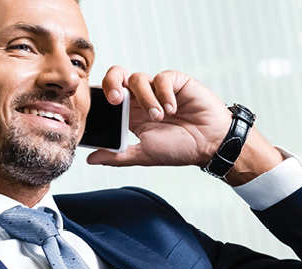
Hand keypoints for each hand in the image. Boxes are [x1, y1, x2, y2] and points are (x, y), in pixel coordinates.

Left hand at [87, 66, 281, 184]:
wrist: (211, 144)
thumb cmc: (182, 148)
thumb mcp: (145, 154)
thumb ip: (118, 156)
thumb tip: (90, 159)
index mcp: (131, 114)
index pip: (107, 96)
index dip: (101, 97)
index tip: (100, 108)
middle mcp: (142, 98)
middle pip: (117, 76)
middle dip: (112, 83)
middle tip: (117, 100)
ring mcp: (159, 88)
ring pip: (138, 78)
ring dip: (146, 99)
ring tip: (160, 117)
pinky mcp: (176, 82)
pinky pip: (162, 78)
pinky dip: (164, 93)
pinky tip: (173, 108)